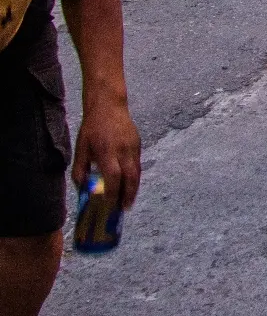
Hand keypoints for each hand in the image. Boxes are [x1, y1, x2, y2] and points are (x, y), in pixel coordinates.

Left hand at [72, 94, 140, 208]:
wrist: (109, 106)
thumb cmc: (92, 128)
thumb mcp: (81, 148)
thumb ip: (80, 170)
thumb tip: (82, 188)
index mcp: (107, 152)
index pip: (114, 178)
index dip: (113, 194)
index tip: (110, 206)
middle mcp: (123, 151)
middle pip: (131, 178)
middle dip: (129, 195)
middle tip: (124, 209)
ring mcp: (133, 147)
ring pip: (137, 172)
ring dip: (134, 188)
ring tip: (128, 201)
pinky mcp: (138, 144)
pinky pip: (138, 164)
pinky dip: (134, 177)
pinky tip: (129, 184)